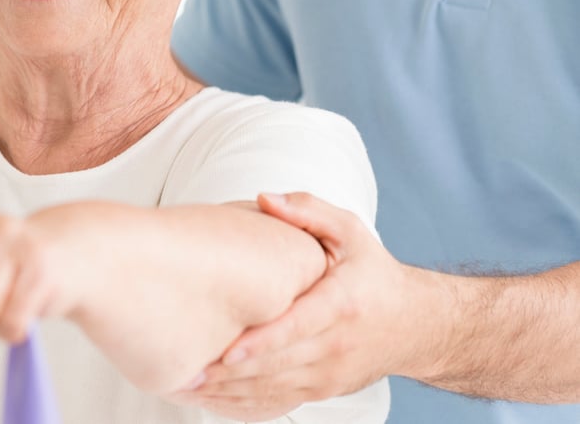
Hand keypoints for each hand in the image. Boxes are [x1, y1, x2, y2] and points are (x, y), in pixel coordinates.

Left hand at [178, 192, 418, 411]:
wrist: (417, 325)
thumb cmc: (373, 272)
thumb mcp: (350, 232)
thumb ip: (308, 211)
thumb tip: (265, 198)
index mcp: (340, 303)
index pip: (297, 326)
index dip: (262, 342)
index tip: (226, 351)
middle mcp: (336, 344)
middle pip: (278, 365)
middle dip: (230, 373)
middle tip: (184, 373)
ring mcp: (330, 373)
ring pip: (274, 389)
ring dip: (229, 393)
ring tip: (185, 387)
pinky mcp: (324, 389)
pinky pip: (280, 402)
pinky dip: (245, 405)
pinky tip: (211, 401)